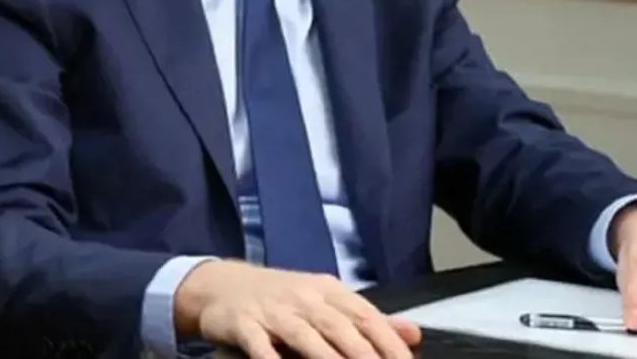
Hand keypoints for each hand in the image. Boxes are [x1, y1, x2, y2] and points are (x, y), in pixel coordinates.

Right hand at [174, 259, 422, 358]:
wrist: (222, 284)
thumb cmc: (280, 298)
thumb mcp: (325, 300)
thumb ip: (366, 319)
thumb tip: (413, 333)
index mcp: (328, 290)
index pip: (366, 316)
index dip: (389, 342)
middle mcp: (303, 297)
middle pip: (340, 327)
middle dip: (364, 354)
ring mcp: (273, 310)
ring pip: (305, 336)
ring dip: (326, 358)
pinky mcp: (244, 324)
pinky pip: (260, 345)